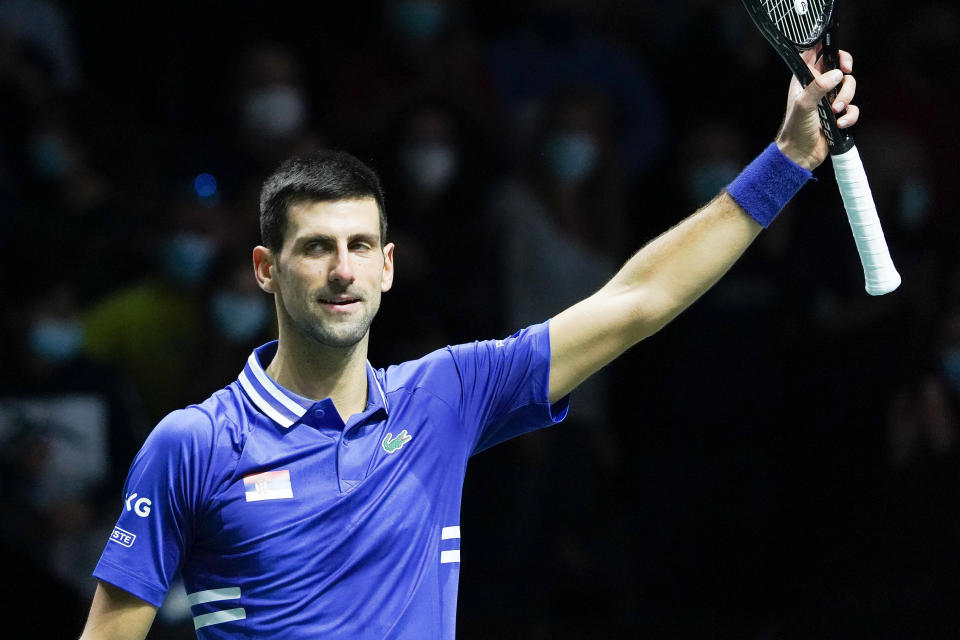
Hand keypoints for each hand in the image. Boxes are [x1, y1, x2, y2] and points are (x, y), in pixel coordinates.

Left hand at [775, 48, 858, 169]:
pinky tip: (839, 124)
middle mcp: (817, 87)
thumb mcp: (803, 105)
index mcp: (804, 80)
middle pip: (838, 66)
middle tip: (847, 72)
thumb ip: (818, 87)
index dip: (827, 48)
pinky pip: (852, 108)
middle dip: (845, 70)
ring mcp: (829, 100)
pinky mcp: (838, 114)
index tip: (836, 53)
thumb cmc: (795, 129)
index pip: (816, 54)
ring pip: (849, 87)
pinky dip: (850, 116)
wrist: (799, 155)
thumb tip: (837, 75)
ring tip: (836, 111)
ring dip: (846, 98)